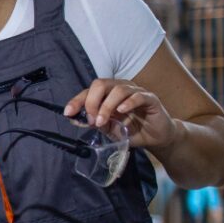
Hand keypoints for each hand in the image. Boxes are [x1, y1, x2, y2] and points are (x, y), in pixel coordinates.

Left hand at [64, 78, 178, 149]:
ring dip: (107, 106)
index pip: (89, 91)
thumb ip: (96, 122)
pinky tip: (121, 111)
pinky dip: (128, 102)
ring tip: (103, 121)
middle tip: (92, 119)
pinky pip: (138, 96)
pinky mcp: (150, 99)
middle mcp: (121, 89)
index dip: (77, 100)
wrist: (155, 138)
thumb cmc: (132, 130)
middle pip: (101, 84)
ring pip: (118, 89)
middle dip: (92, 101)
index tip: (68, 112)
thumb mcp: (109, 129)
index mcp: (108, 94)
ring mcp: (136, 92)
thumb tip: (77, 119)